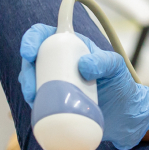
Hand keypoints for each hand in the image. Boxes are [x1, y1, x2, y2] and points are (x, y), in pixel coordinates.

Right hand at [20, 24, 148, 149]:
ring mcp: (54, 81)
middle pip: (33, 60)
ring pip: (32, 80)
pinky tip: (37, 110)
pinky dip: (34, 104)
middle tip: (31, 88)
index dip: (32, 39)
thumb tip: (83, 65)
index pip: (45, 35)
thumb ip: (105, 61)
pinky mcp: (52, 101)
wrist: (122, 114)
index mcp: (71, 46)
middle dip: (26, 72)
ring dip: (27, 89)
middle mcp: (59, 62)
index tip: (28, 53)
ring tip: (35, 100)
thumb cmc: (120, 84)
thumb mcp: (117, 67)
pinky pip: (37, 100)